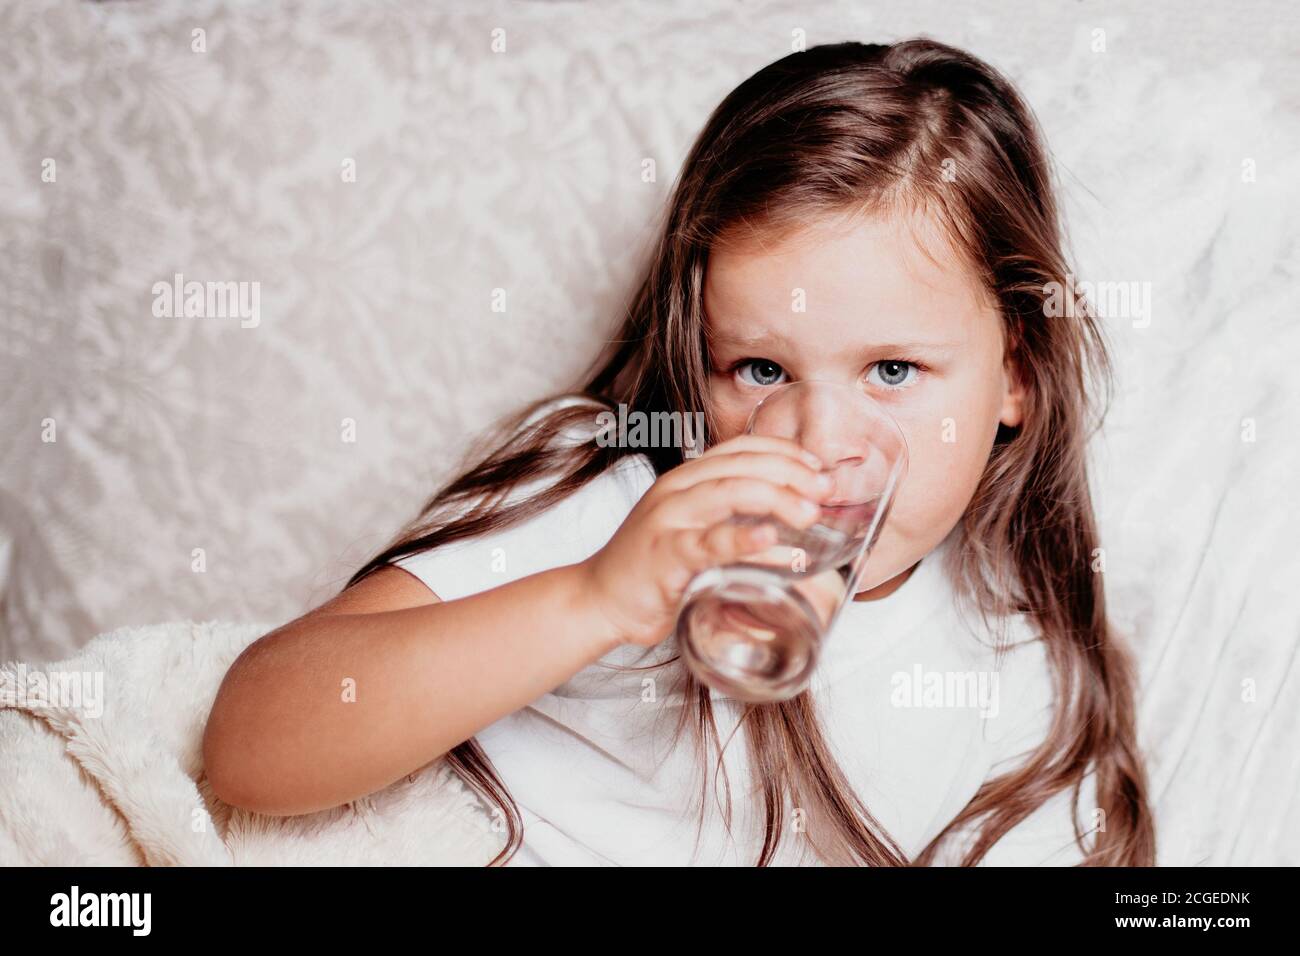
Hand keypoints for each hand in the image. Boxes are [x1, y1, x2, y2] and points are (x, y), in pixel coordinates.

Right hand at [577, 435, 833, 647]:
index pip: (741, 449)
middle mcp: (677, 490)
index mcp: (686, 480)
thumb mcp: (691, 529)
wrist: (599, 599)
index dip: (785, 452)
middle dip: (791, 474)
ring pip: (729, 492)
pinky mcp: (665, 556)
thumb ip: (727, 517)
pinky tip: (771, 538)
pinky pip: (709, 543)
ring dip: (777, 498)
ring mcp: (669, 520)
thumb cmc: (651, 568)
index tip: (818, 469)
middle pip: (742, 466)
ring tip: (810, 514)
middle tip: (826, 493)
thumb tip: (784, 515)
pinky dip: (743, 538)